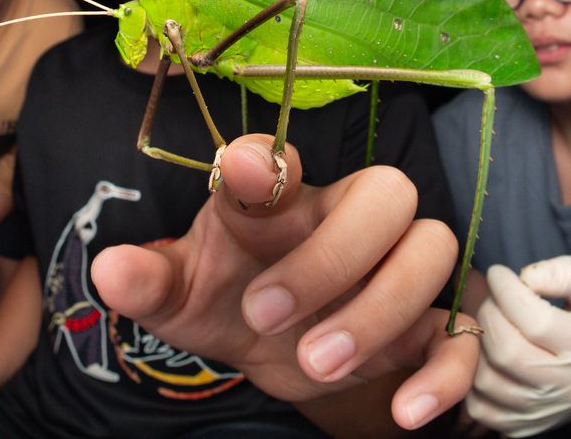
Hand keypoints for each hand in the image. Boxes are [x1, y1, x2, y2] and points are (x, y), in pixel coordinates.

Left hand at [90, 133, 478, 430]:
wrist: (276, 347)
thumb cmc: (228, 299)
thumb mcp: (182, 294)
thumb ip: (150, 280)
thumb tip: (108, 271)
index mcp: (279, 198)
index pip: (283, 159)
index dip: (267, 162)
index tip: (239, 171)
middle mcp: (345, 216)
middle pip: (386, 193)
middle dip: (332, 254)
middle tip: (264, 316)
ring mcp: (394, 266)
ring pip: (431, 249)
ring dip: (380, 307)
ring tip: (314, 363)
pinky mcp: (424, 326)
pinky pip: (462, 333)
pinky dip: (447, 369)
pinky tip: (406, 411)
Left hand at [467, 256, 570, 436]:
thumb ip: (565, 274)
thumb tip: (525, 277)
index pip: (536, 322)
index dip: (507, 290)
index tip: (498, 273)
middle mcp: (565, 385)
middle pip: (506, 349)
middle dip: (488, 313)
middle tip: (491, 297)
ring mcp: (540, 411)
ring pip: (486, 377)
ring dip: (477, 342)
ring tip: (488, 324)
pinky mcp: (519, 426)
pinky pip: (478, 404)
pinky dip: (471, 375)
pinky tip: (484, 353)